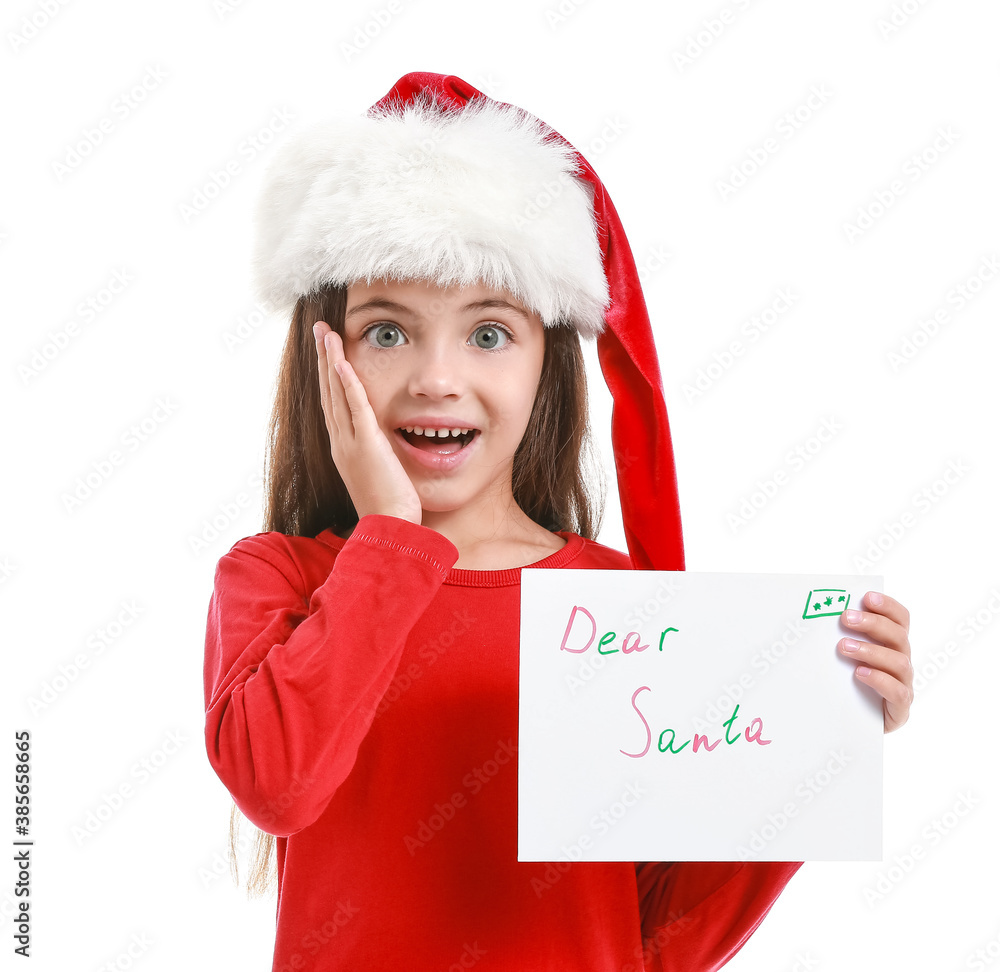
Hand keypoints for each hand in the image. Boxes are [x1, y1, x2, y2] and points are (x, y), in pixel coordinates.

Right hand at [313, 322, 422, 524]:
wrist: (387, 530)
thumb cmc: (390, 510)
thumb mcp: (382, 476)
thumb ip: (381, 456)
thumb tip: (387, 448)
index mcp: (345, 448)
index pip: (334, 403)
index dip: (329, 375)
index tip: (327, 351)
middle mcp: (341, 442)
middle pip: (328, 391)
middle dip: (323, 358)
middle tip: (320, 329)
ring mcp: (350, 443)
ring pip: (336, 393)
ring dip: (331, 360)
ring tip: (326, 333)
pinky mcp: (366, 445)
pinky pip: (355, 407)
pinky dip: (347, 383)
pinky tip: (342, 361)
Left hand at [837, 592, 911, 732]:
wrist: (850, 725)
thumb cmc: (845, 684)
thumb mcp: (841, 657)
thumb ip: (838, 637)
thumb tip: (812, 614)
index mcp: (891, 645)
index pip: (900, 620)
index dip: (888, 606)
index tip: (866, 597)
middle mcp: (901, 662)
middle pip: (899, 636)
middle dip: (872, 624)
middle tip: (845, 618)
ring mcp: (904, 686)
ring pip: (899, 662)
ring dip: (871, 651)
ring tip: (843, 647)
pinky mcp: (899, 710)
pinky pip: (898, 693)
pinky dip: (880, 680)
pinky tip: (859, 674)